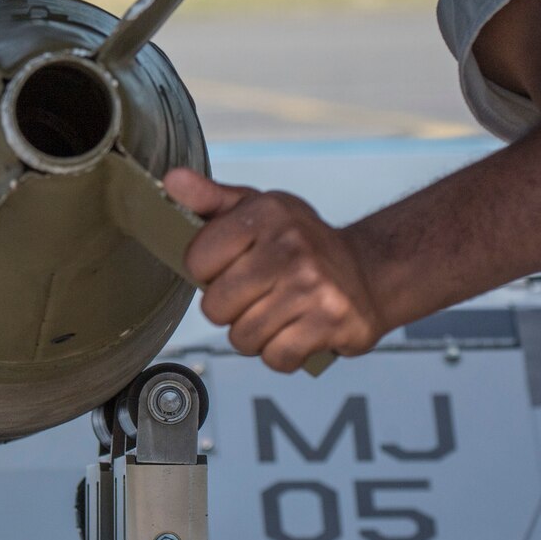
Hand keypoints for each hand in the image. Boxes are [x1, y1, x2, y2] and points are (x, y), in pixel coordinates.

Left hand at [164, 168, 386, 371]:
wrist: (368, 271)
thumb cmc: (302, 243)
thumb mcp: (256, 209)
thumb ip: (210, 199)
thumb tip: (172, 181)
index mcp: (267, 213)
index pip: (198, 260)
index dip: (206, 272)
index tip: (228, 268)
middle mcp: (291, 246)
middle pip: (216, 306)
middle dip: (229, 310)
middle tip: (254, 296)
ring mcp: (313, 286)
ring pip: (244, 337)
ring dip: (254, 335)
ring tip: (275, 314)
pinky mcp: (331, 322)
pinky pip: (276, 357)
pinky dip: (281, 354)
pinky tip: (295, 331)